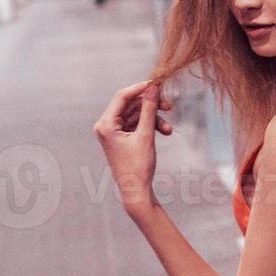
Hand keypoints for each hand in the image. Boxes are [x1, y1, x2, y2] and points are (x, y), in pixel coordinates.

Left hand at [94, 79, 173, 218]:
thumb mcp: (146, 135)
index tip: (157, 84)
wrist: (136, 191)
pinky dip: (150, 126)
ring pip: (136, 115)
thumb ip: (149, 109)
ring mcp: (113, 132)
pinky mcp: (121, 137)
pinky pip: (136, 124)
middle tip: (169, 106)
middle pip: (130, 104)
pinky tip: (163, 132)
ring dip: (153, 118)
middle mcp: (106, 126)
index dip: (140, 88)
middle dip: (150, 105)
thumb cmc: (138, 167)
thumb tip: (152, 88)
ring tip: (168, 128)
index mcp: (106, 124)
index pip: (122, 96)